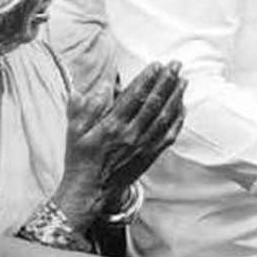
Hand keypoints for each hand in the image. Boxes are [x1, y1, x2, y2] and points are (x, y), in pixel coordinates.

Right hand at [57, 62, 185, 222]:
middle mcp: (131, 135)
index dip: (148, 79)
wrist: (91, 192)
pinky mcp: (151, 155)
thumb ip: (85, 107)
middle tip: (176, 64)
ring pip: (165, 117)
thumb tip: (102, 86)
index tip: (157, 64)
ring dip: (176, 97)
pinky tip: (182, 106)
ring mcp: (143, 146)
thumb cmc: (81, 159)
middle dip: (167, 81)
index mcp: (112, 126)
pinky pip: (169, 135)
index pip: (134, 97)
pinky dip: (178, 119)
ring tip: (183, 80)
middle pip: (154, 103)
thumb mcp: (74, 132)